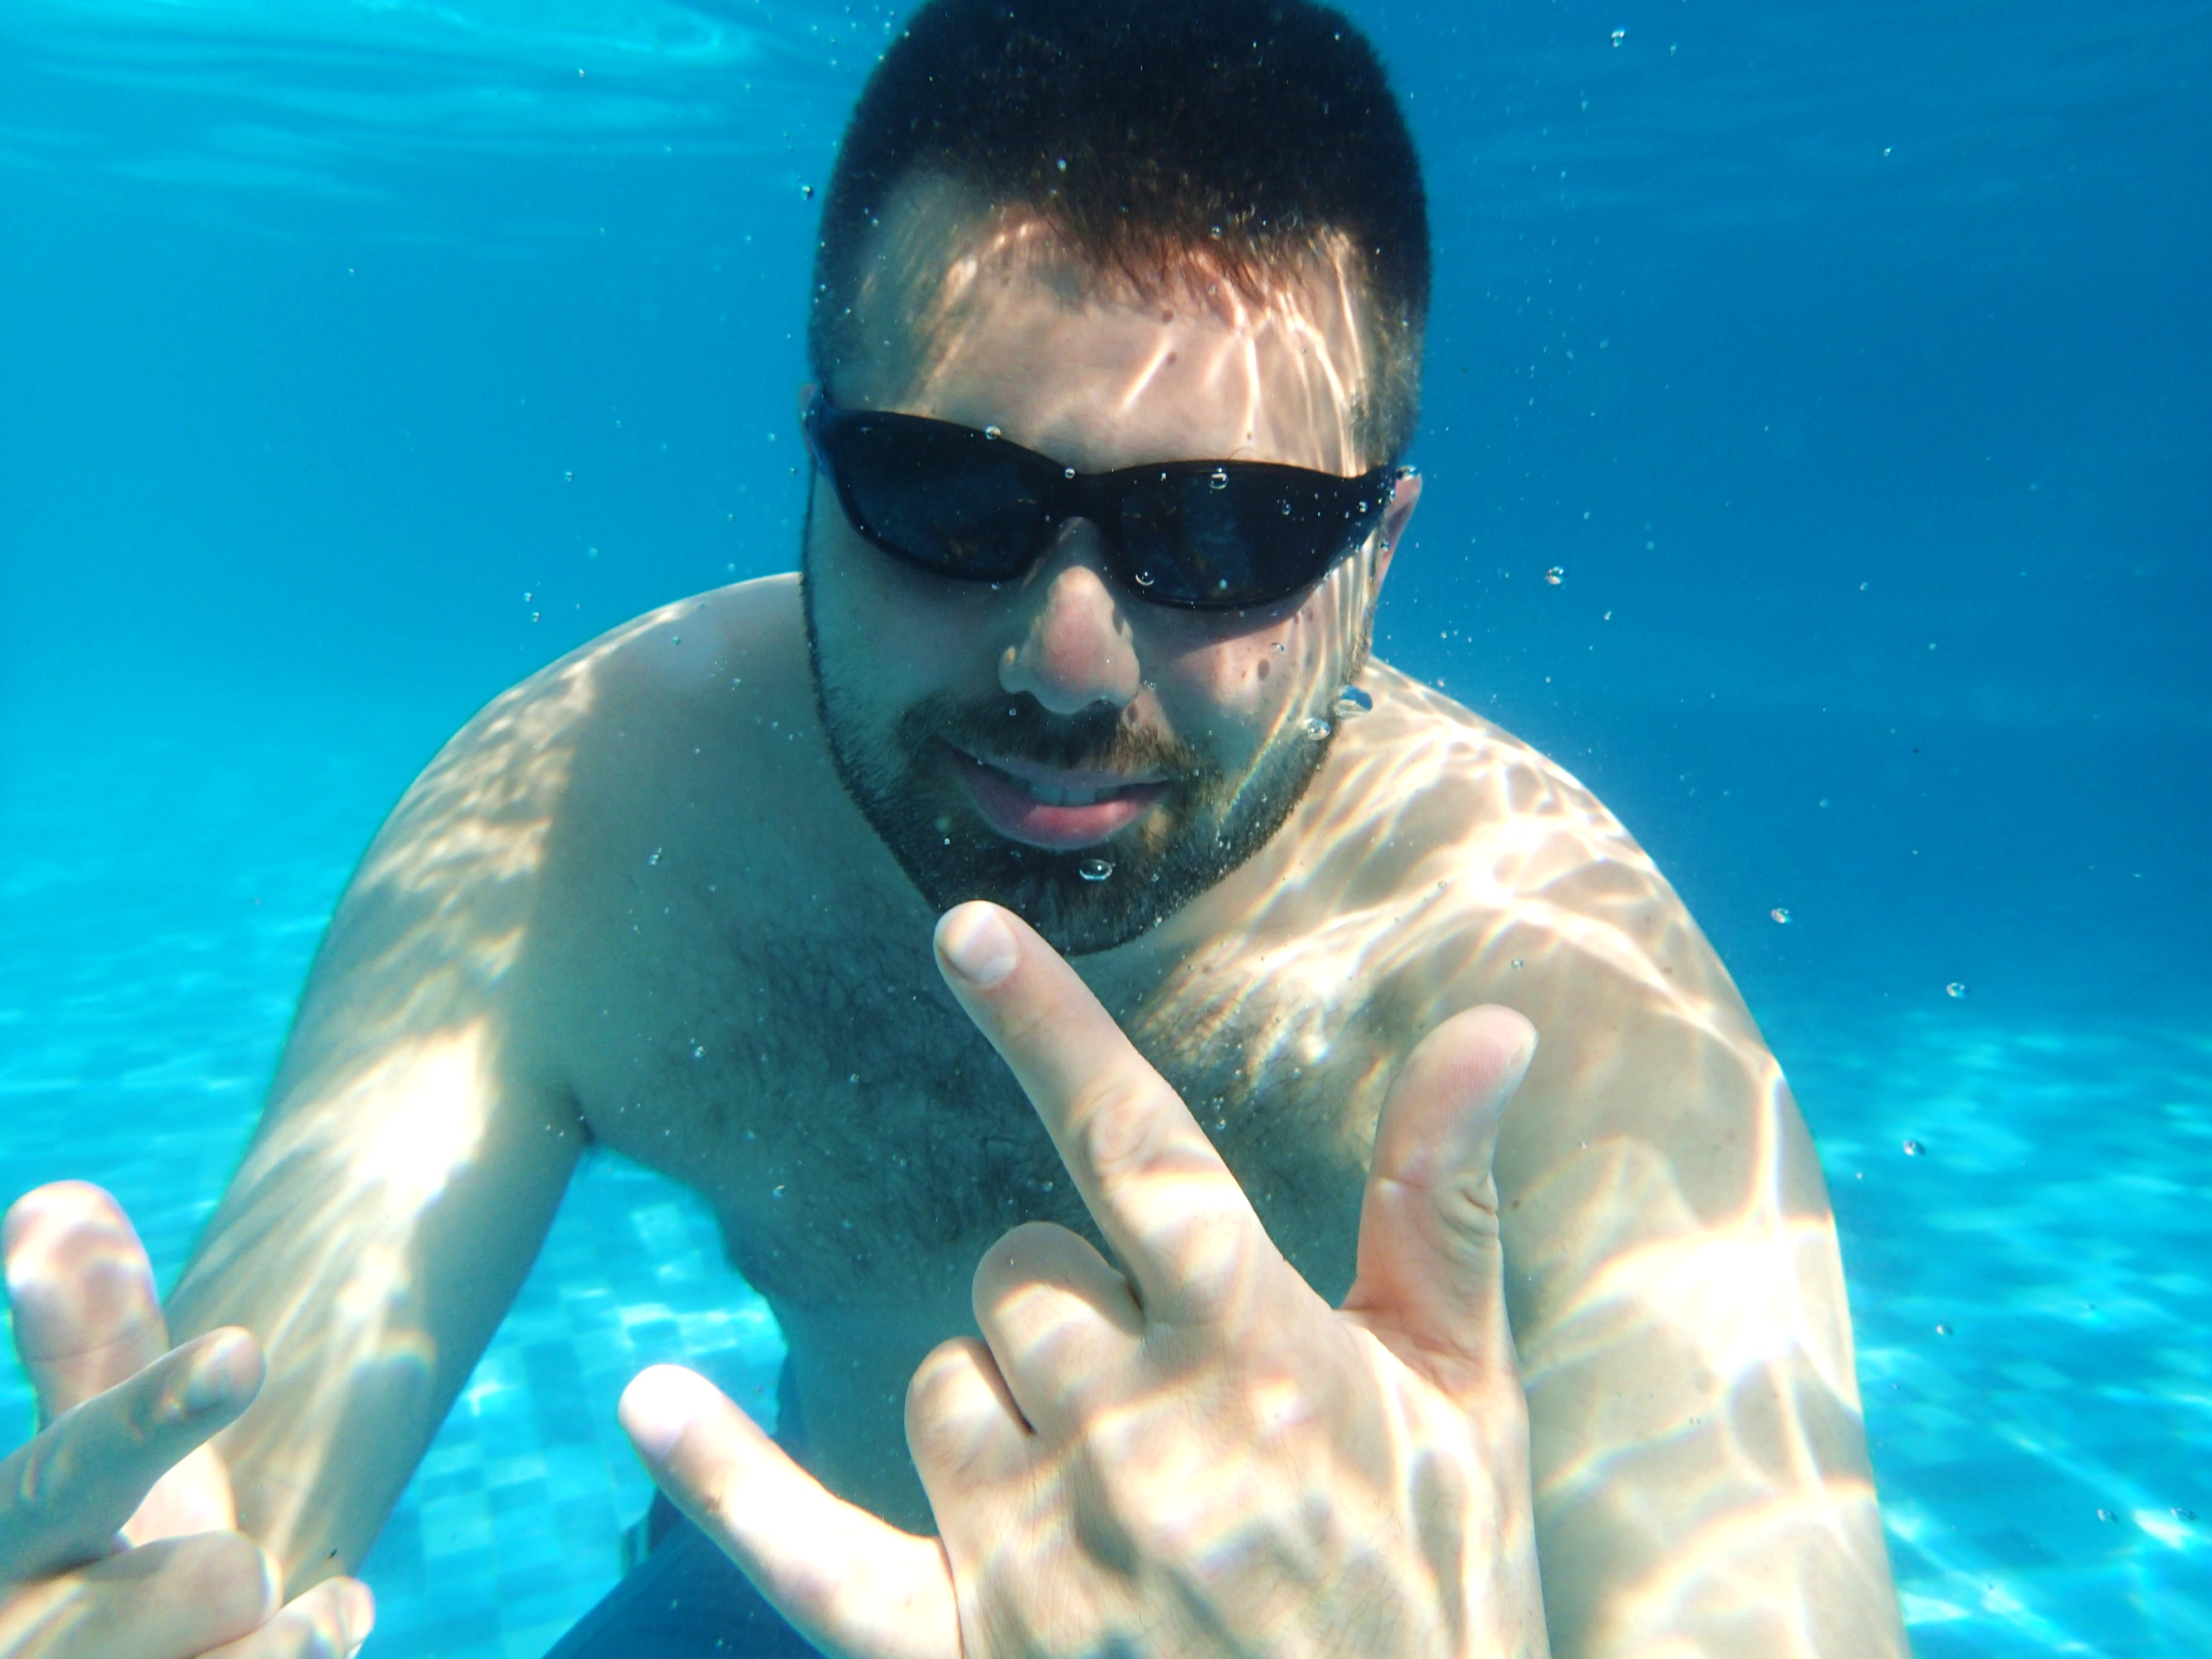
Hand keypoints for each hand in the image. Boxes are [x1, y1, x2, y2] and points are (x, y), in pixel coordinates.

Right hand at [0, 1184, 372, 1657]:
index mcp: (2, 1539)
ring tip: (307, 1617)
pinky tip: (334, 1625)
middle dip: (182, 1596)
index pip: (67, 1475)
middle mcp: (15, 1639)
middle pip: (122, 1616)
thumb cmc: (101, 1571)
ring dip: (260, 1656)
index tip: (240, 1352)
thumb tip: (55, 1198)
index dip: (148, 1416)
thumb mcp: (97, 1461)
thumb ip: (91, 1345)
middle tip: (237, 1570)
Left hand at [621, 902, 1548, 1657]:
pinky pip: (808, 1550)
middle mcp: (1137, 1443)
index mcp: (1261, 1358)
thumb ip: (1443, 1210)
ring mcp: (1040, 1558)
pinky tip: (648, 1396)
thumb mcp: (1470, 1409)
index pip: (1135, 1150)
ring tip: (1113, 1506)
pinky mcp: (959, 1657)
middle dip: (1074, 1312)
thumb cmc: (1444, 1603)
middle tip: (1173, 1412)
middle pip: (1017, 1279)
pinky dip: (724, 1476)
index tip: (963, 930)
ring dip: (1003, 1412)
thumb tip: (1492, 1029)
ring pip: (940, 1386)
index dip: (1047, 1030)